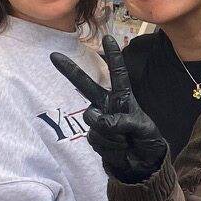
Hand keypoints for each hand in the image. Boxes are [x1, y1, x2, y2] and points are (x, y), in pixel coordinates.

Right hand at [50, 37, 167, 184]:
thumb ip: (122, 121)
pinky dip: (110, 146)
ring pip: (95, 122)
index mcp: (123, 98)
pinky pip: (96, 138)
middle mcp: (107, 106)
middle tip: (54, 56)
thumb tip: (96, 117)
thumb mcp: (143, 128)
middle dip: (70, 71)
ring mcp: (99, 121)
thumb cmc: (146, 140)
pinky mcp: (94, 137)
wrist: (141, 163)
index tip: (109, 37)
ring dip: (114, 135)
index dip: (114, 56)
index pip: (118, 75)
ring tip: (126, 141)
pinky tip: (118, 148)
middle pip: (86, 86)